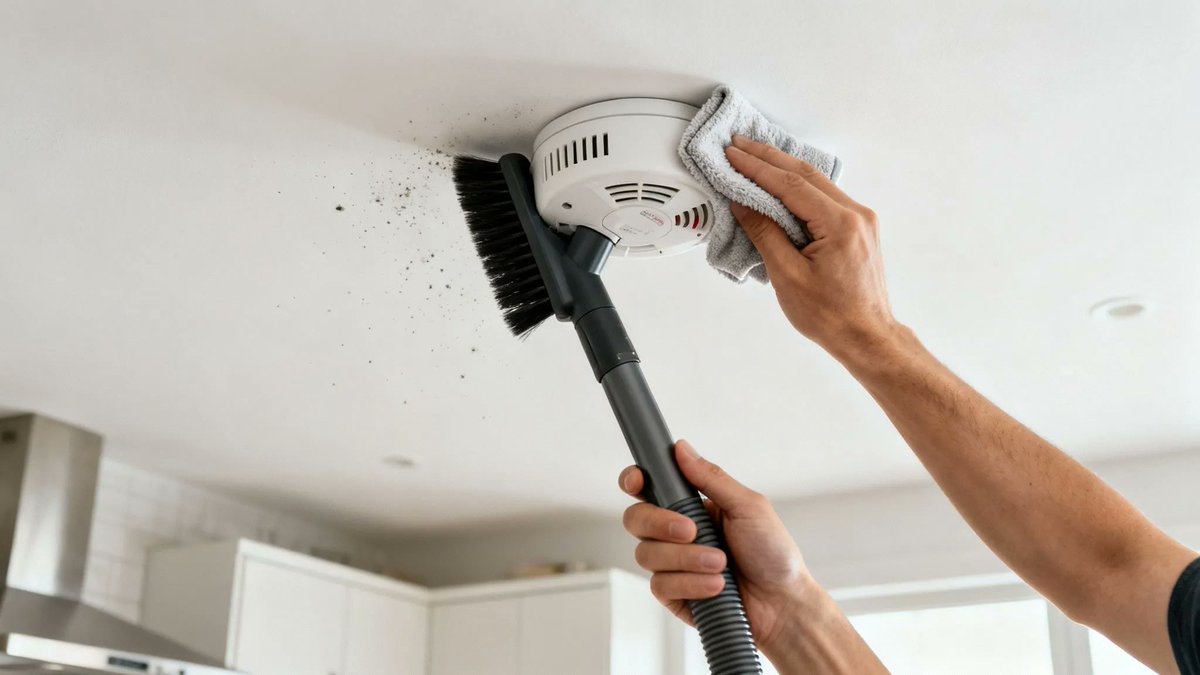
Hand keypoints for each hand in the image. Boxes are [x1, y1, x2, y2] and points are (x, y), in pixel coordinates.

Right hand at [619, 440, 814, 655]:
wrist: (782, 602)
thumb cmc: (772, 552)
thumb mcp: (748, 507)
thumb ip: (712, 478)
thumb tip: (682, 448)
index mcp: (690, 506)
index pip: (648, 487)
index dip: (634, 480)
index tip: (637, 481)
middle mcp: (675, 533)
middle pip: (636, 519)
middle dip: (660, 523)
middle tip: (692, 531)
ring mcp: (672, 564)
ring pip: (646, 554)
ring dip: (686, 559)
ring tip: (721, 564)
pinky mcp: (673, 593)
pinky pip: (660, 585)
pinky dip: (691, 584)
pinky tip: (716, 586)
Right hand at [725, 135, 898, 359]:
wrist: (866, 336)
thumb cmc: (832, 316)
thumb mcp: (787, 275)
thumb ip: (765, 233)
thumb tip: (744, 204)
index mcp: (840, 224)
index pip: (791, 184)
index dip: (757, 168)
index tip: (733, 155)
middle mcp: (856, 215)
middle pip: (806, 174)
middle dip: (769, 158)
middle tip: (739, 145)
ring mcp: (860, 219)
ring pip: (816, 182)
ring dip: (783, 168)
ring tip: (754, 156)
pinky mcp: (858, 228)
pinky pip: (824, 196)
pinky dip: (798, 186)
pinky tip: (780, 181)